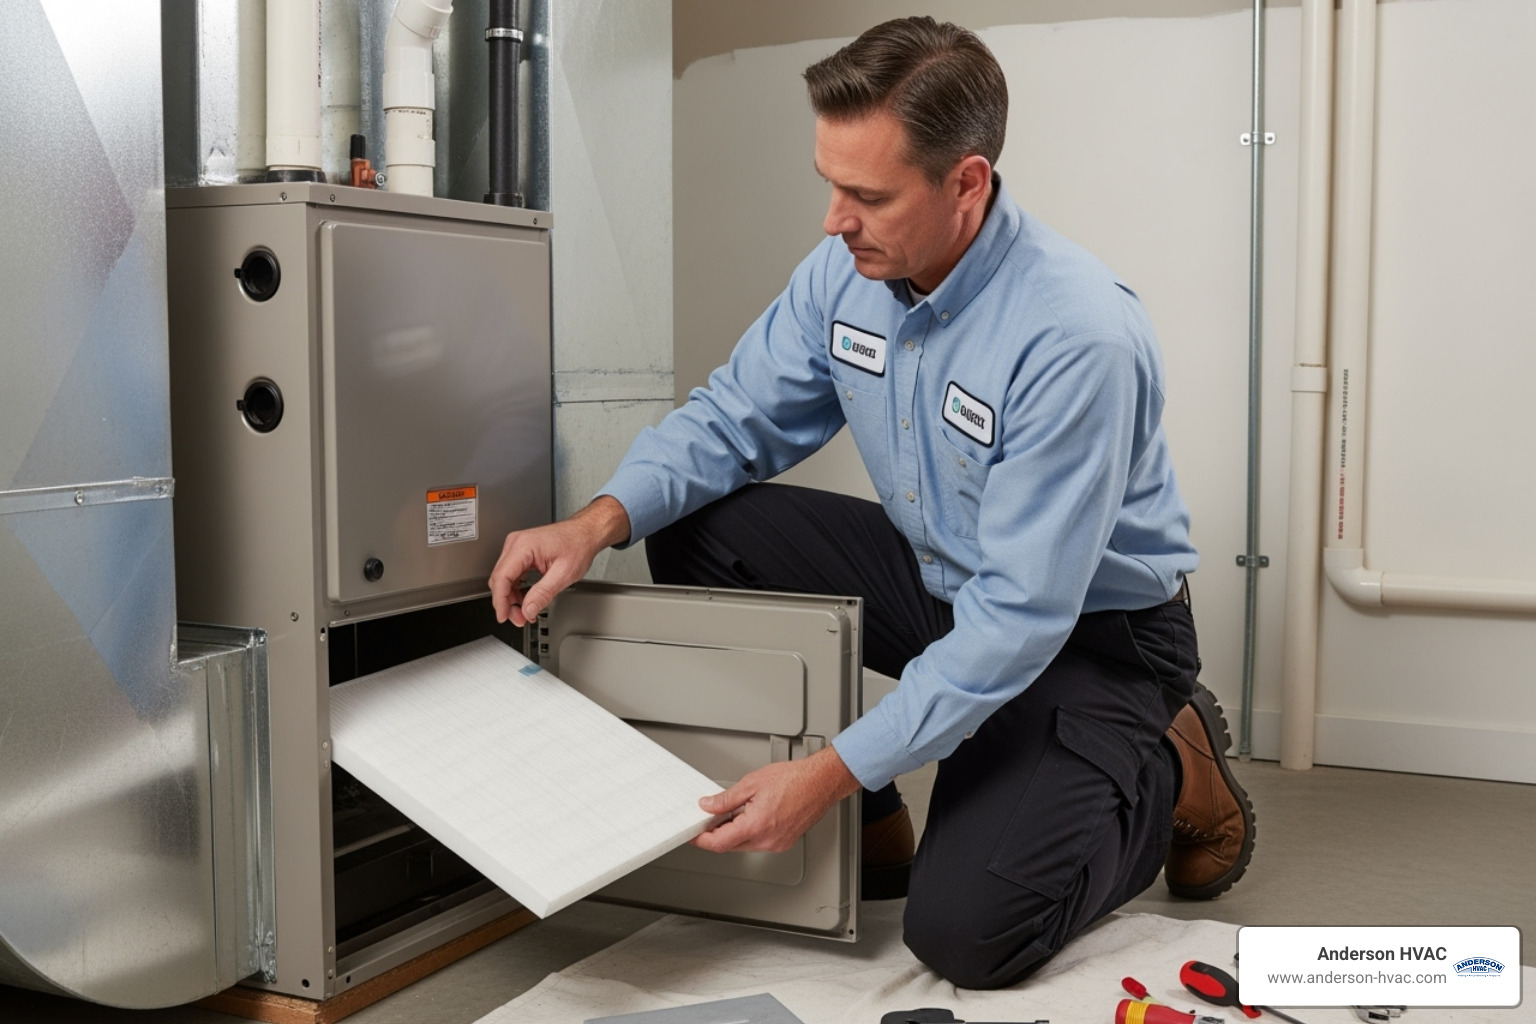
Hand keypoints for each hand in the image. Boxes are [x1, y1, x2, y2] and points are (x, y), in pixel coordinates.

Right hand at [488, 497, 631, 625]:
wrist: (586, 533)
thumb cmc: (578, 545)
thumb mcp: (563, 574)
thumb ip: (543, 594)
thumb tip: (528, 610)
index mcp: (523, 546)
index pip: (501, 577)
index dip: (500, 601)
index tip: (504, 616)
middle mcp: (516, 544)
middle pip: (500, 579)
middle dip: (507, 603)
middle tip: (520, 619)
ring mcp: (517, 547)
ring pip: (504, 579)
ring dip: (511, 598)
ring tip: (525, 612)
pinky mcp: (521, 552)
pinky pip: (511, 574)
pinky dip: (515, 589)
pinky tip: (525, 599)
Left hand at [692, 747, 861, 853]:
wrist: (821, 782)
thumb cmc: (794, 779)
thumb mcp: (751, 783)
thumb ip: (726, 799)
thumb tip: (708, 806)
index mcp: (755, 826)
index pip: (719, 843)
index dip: (701, 840)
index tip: (693, 834)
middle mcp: (767, 840)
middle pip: (730, 846)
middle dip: (716, 834)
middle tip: (709, 817)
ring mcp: (777, 844)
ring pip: (744, 845)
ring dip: (733, 832)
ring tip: (732, 812)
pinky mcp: (784, 842)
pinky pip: (758, 842)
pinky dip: (749, 832)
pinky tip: (749, 816)